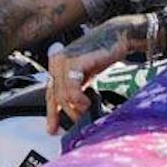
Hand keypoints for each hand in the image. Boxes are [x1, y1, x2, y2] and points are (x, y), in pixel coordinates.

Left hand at [44, 18, 136, 135]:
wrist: (116, 36)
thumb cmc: (101, 55)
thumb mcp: (84, 75)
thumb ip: (74, 89)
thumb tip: (70, 111)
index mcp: (56, 65)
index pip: (50, 94)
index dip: (51, 113)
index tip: (52, 129)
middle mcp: (56, 62)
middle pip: (56, 97)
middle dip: (68, 113)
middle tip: (81, 118)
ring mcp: (63, 61)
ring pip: (63, 95)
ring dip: (75, 107)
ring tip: (86, 108)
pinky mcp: (74, 61)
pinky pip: (71, 88)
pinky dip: (78, 99)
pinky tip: (86, 102)